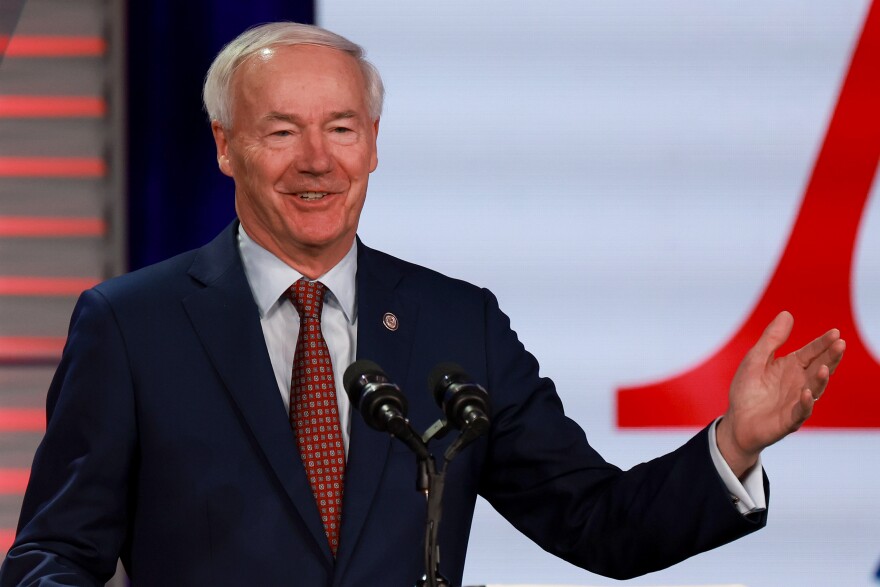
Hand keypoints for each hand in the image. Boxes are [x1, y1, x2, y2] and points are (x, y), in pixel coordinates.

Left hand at [716, 311, 844, 476]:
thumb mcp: (755, 359)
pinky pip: (800, 411)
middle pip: (819, 368)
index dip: (823, 343)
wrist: (736, 421)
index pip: (811, 352)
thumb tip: (787, 314)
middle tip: (840, 344)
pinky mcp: (789, 420)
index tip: (835, 333)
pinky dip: (805, 403)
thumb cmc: (747, 390)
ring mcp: (796, 402)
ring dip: (820, 380)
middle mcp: (799, 383)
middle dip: (830, 357)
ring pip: (814, 389)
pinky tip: (806, 393)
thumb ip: (771, 339)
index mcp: (792, 367)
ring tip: (824, 368)